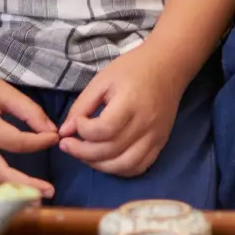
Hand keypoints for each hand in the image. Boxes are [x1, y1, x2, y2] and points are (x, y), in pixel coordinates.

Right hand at [0, 53, 57, 193]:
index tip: (54, 138)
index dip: (40, 142)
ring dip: (8, 195)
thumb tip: (51, 132)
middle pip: (0, 175)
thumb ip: (29, 111)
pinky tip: (5, 198)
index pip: (17, 143)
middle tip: (49, 192)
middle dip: (26, 186)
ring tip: (32, 201)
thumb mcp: (2, 90)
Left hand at [58, 44, 187, 176]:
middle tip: (67, 145)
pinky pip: (139, 167)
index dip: (83, 131)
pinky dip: (119, 169)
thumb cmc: (133, 68)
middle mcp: (145, 124)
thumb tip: (65, 132)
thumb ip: (82, 106)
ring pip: (124, 166)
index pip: (103, 130)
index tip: (76, 122)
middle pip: (110, 151)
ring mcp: (155, 136)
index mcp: (130, 103)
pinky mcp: (160, 143)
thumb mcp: (102, 80)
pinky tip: (106, 159)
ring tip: (84, 154)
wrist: (169, 66)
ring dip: (99, 165)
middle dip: (82, 152)